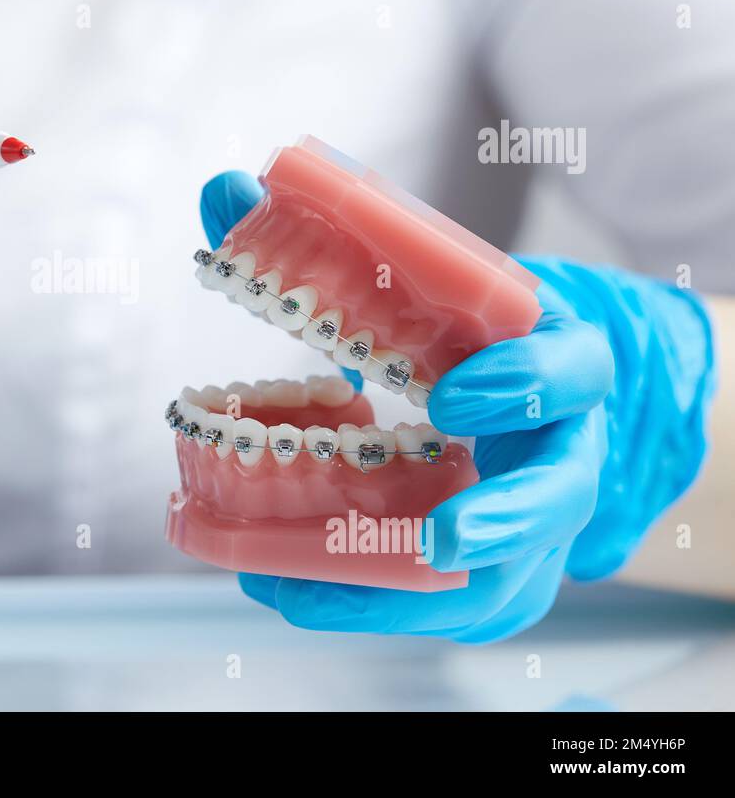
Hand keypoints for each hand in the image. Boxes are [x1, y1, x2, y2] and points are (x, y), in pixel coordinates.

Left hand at [202, 171, 716, 641]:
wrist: (524, 381)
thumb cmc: (461, 326)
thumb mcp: (421, 278)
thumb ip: (319, 237)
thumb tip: (223, 190)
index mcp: (551, 357)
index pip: (574, 370)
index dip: (528, 384)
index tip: (453, 397)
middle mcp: (557, 445)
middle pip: (562, 494)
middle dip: (507, 520)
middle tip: (444, 538)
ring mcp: (532, 517)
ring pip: (509, 575)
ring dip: (417, 595)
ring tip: (312, 596)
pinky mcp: (498, 565)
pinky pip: (451, 603)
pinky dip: (373, 607)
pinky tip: (288, 595)